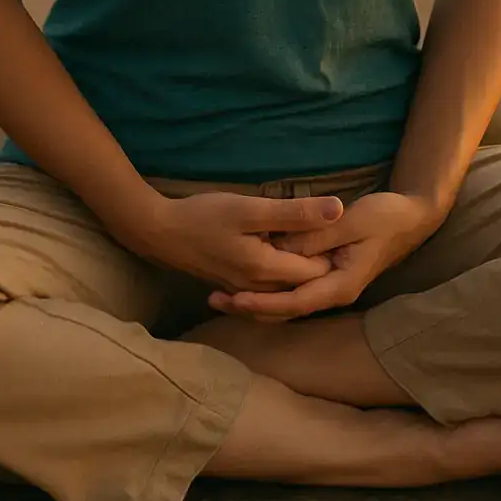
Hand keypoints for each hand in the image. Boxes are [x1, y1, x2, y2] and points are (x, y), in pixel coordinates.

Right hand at [130, 190, 345, 294]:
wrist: (160, 233)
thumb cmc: (204, 217)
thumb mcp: (250, 209)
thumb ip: (294, 212)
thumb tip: (338, 210)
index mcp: (267, 272)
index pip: (317, 272)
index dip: (332, 251)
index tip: (340, 228)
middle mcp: (259, 290)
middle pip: (304, 283)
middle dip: (320, 259)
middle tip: (331, 230)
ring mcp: (246, 291)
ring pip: (287, 286)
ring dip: (300, 265)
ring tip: (310, 236)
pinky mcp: (236, 286)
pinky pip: (270, 287)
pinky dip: (282, 271)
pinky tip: (284, 248)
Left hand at [206, 191, 444, 321]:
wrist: (411, 218)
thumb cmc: (385, 218)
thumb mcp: (350, 222)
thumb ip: (316, 236)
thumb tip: (282, 248)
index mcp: (340, 285)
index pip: (295, 302)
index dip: (263, 302)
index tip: (234, 297)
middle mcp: (333, 293)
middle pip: (286, 308)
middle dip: (251, 306)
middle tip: (214, 298)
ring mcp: (329, 285)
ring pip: (287, 300)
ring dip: (256, 298)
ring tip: (220, 293)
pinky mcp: (326, 274)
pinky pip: (292, 287)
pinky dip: (269, 286)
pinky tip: (247, 277)